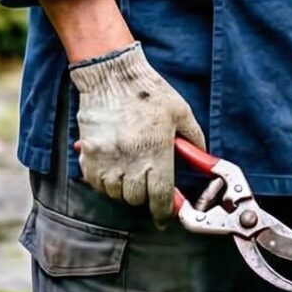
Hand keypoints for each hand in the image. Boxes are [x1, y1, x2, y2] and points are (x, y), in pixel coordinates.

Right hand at [68, 44, 204, 221]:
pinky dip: (104, 181)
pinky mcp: (88, 154)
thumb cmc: (148, 91)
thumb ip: (194, 139)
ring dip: (123, 189)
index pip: (159, 196)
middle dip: (143, 195)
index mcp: (157, 152)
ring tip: (129, 171)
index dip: (163, 212)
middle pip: (136, 198)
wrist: (112, 74)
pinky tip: (112, 168)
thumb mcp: (181, 112)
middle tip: (147, 181)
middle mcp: (131, 160)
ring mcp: (107, 159)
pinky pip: (95, 182)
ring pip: (114, 193)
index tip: (164, 217)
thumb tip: (203, 159)